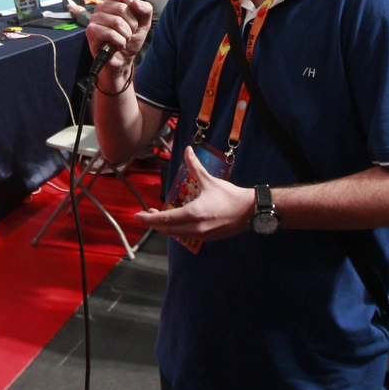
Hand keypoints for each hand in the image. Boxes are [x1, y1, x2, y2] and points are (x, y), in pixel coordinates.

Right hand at [85, 0, 153, 74]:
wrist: (123, 59)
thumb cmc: (131, 39)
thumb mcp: (144, 23)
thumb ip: (145, 10)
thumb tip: (136, 2)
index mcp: (114, 1)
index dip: (133, 5)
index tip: (135, 18)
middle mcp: (102, 7)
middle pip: (122, 8)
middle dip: (132, 25)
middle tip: (129, 33)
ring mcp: (95, 18)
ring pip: (116, 21)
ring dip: (126, 35)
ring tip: (124, 40)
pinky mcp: (91, 30)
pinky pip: (109, 33)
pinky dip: (119, 42)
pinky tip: (118, 45)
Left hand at [135, 148, 255, 243]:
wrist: (250, 211)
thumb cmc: (230, 196)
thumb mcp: (210, 181)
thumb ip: (195, 167)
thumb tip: (188, 151)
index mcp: (194, 214)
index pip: (165, 220)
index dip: (149, 219)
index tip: (138, 217)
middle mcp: (195, 228)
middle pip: (168, 230)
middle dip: (155, 223)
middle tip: (147, 215)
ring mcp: (202, 236)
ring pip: (177, 234)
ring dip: (167, 227)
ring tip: (161, 217)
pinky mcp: (208, 238)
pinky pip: (187, 236)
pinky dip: (179, 230)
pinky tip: (178, 222)